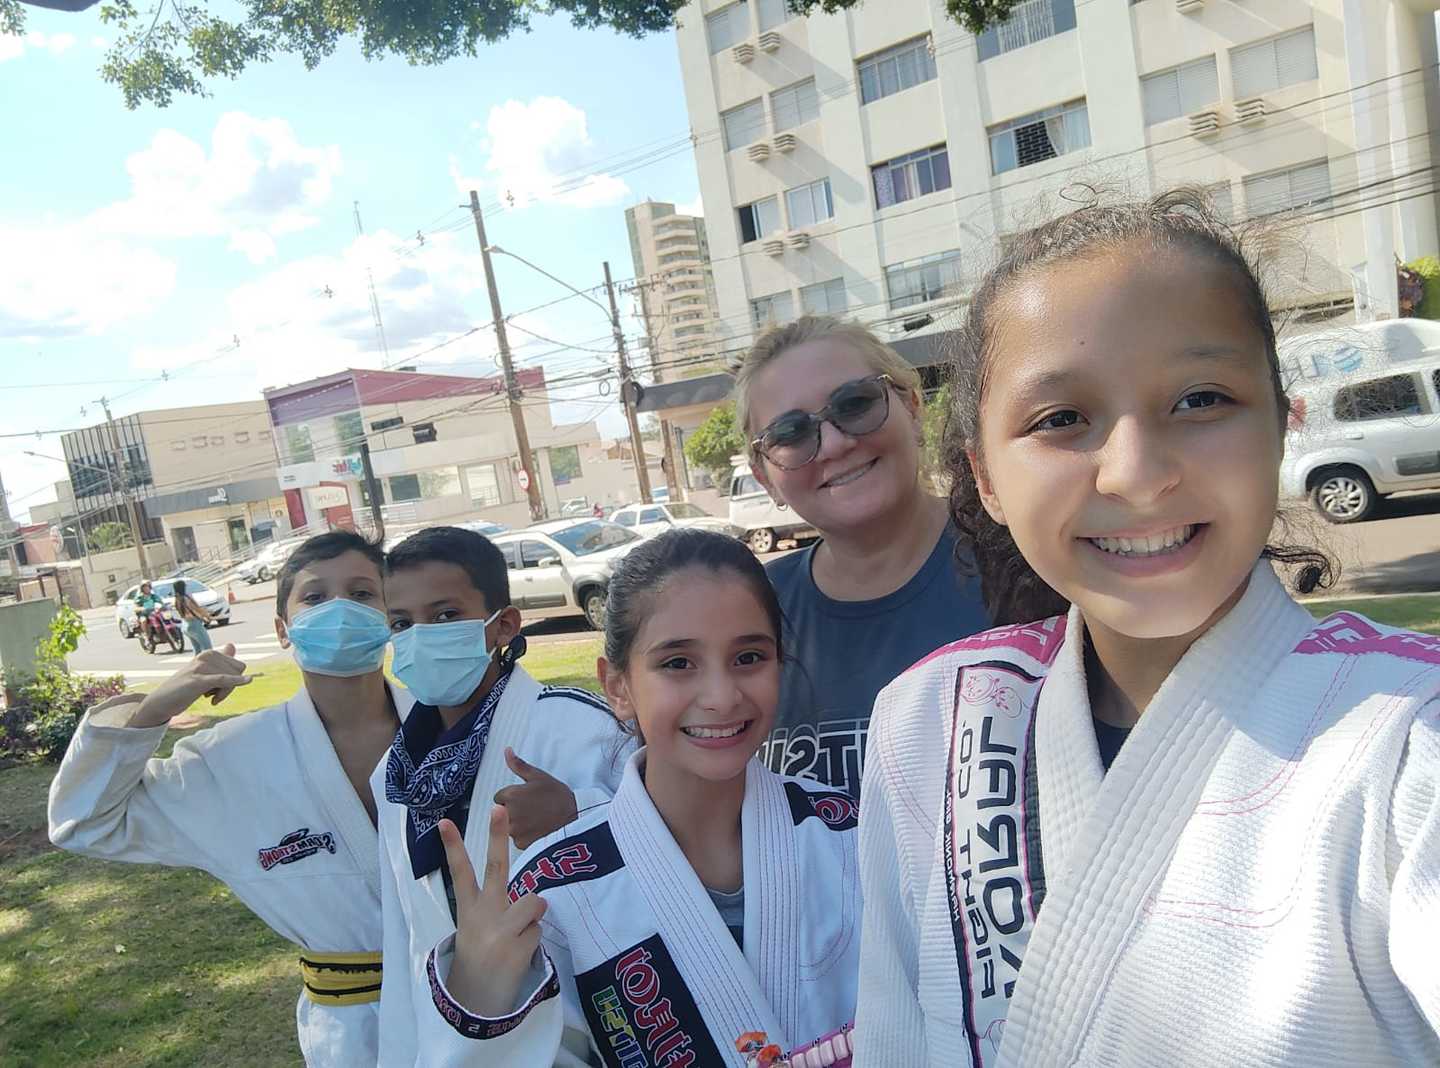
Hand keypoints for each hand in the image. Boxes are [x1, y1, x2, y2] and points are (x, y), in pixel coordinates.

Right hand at [126, 644, 255, 727]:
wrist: (159, 702)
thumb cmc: (183, 688)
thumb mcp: (203, 673)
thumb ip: (219, 659)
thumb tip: (232, 645)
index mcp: (209, 653)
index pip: (238, 666)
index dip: (234, 680)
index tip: (218, 688)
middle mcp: (206, 656)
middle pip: (238, 671)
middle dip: (230, 687)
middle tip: (211, 695)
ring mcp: (201, 667)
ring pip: (232, 679)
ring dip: (222, 694)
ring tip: (205, 696)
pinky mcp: (198, 680)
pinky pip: (223, 679)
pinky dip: (236, 681)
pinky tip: (249, 681)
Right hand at [441, 808, 547, 1016]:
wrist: (477, 997)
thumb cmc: (482, 952)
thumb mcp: (479, 927)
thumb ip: (498, 906)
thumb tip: (536, 898)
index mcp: (470, 908)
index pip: (460, 873)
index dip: (452, 846)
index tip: (444, 821)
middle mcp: (484, 914)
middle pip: (496, 867)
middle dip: (497, 836)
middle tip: (498, 807)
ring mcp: (501, 930)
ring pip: (533, 902)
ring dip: (532, 918)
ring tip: (516, 936)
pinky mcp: (518, 946)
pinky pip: (539, 930)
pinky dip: (533, 940)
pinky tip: (518, 954)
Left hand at [493, 748, 577, 849]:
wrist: (575, 818)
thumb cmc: (558, 796)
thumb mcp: (539, 776)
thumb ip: (518, 765)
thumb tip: (506, 750)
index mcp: (511, 794)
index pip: (499, 797)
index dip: (512, 797)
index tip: (525, 798)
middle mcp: (509, 813)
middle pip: (502, 812)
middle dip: (513, 810)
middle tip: (532, 809)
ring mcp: (514, 830)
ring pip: (508, 826)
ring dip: (517, 823)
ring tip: (536, 819)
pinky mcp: (520, 843)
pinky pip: (516, 838)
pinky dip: (524, 835)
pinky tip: (538, 830)